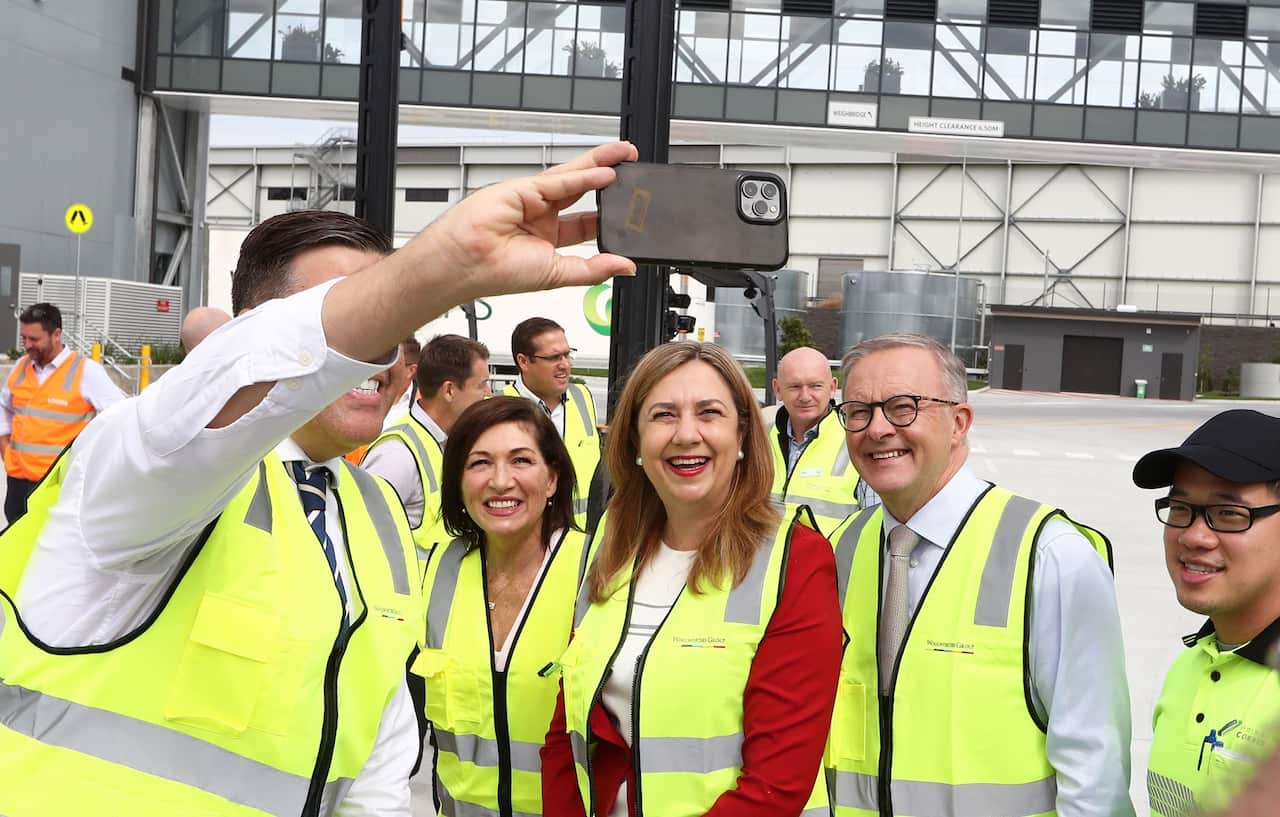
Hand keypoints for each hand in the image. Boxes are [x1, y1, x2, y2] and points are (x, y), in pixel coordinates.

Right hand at [417, 141, 639, 300]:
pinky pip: (559, 180)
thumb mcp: (558, 275)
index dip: (611, 216)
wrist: (465, 264)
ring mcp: (533, 199)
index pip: (588, 223)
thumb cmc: (497, 273)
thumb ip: (594, 270)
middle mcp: (542, 216)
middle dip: (610, 180)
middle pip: (584, 192)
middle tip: (635, 170)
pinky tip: (605, 172)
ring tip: (626, 155)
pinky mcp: (523, 188)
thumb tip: (625, 266)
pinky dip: (583, 175)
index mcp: (549, 239)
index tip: (634, 212)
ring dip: (601, 165)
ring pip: (574, 177)